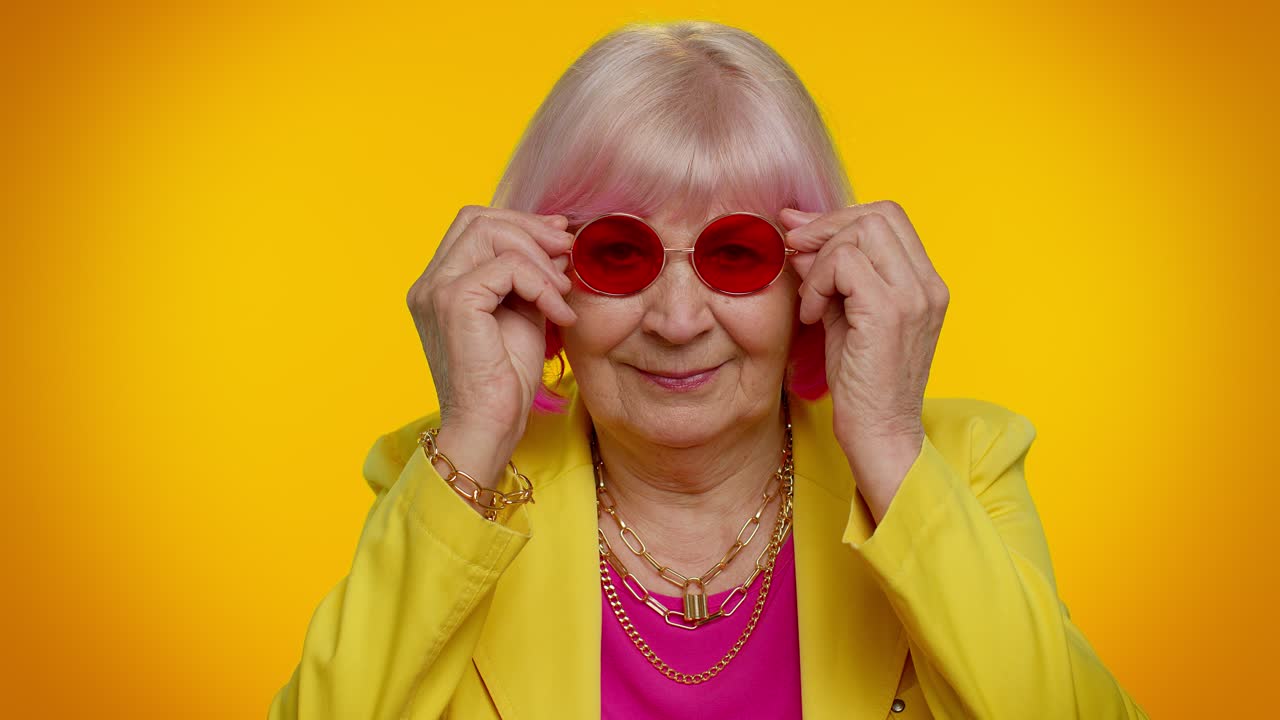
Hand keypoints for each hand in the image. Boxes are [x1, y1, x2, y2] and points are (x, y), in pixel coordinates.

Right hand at [406, 205, 577, 487]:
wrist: (489, 428)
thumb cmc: (505, 382)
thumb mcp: (523, 315)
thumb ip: (531, 277)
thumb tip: (556, 242)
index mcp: (439, 284)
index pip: (473, 225)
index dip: (519, 222)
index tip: (559, 238)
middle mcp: (429, 283)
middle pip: (477, 218)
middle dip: (530, 228)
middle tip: (567, 252)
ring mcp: (435, 290)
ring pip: (490, 232)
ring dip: (538, 256)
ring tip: (563, 291)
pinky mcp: (453, 303)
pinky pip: (507, 267)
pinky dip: (540, 284)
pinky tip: (557, 312)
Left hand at [779, 201, 948, 517]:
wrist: (879, 435)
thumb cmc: (861, 384)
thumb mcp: (843, 315)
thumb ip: (828, 271)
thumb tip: (795, 226)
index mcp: (925, 282)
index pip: (888, 217)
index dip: (840, 218)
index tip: (802, 238)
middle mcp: (928, 284)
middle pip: (877, 215)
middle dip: (826, 228)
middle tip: (795, 255)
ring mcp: (915, 297)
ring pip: (860, 232)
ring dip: (821, 259)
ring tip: (811, 300)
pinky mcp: (890, 313)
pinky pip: (845, 263)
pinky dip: (818, 282)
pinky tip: (813, 315)